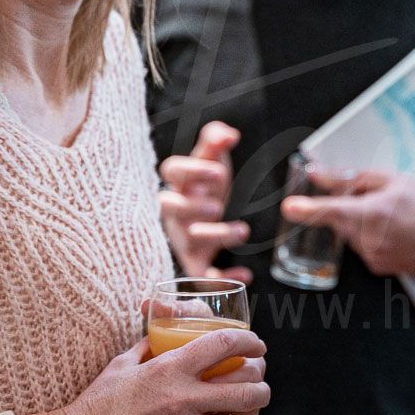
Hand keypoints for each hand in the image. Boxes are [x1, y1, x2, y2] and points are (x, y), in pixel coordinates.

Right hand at [19, 325, 269, 414]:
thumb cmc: (97, 404)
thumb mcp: (123, 363)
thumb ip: (150, 347)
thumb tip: (166, 334)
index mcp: (169, 368)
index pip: (224, 345)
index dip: (249, 342)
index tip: (256, 346)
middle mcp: (182, 398)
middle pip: (246, 388)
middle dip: (261, 384)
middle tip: (260, 384)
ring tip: (244, 414)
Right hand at [159, 121, 251, 282]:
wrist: (205, 215)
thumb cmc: (207, 185)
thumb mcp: (213, 160)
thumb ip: (216, 142)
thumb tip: (228, 134)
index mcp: (180, 181)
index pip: (172, 171)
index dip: (192, 171)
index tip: (219, 172)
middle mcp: (175, 210)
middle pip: (170, 208)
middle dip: (191, 208)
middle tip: (218, 207)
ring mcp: (183, 237)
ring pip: (189, 240)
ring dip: (214, 237)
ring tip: (242, 231)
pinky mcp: (194, 262)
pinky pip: (201, 275)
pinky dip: (219, 280)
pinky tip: (244, 276)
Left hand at [281, 169, 414, 276]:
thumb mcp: (390, 179)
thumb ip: (349, 178)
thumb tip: (317, 174)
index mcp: (373, 212)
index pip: (332, 210)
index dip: (308, 209)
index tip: (289, 208)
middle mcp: (370, 238)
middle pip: (340, 222)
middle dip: (347, 209)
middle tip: (375, 200)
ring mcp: (374, 256)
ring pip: (350, 236)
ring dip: (360, 225)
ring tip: (390, 217)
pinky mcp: (379, 268)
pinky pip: (363, 249)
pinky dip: (371, 239)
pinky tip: (393, 233)